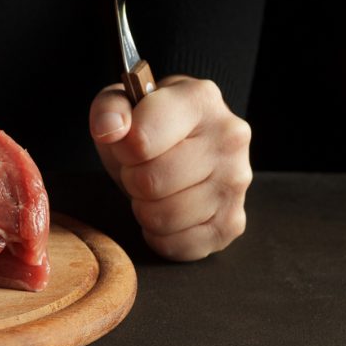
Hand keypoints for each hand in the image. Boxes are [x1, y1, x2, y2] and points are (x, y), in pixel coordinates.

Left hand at [89, 75, 251, 260]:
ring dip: (144, 208)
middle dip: (132, 179)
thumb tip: (110, 130)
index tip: (129, 143)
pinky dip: (161, 235)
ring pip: (163, 217)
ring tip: (155, 187)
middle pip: (150, 183)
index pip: (141, 142)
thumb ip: (109, 109)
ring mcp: (237, 183)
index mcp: (200, 100)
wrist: (181, 141)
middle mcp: (229, 138)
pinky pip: (179, 246)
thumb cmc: (148, 123)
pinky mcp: (233, 222)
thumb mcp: (122, 103)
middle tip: (141, 167)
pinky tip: (166, 210)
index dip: (122, 148)